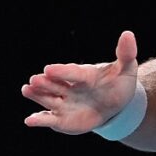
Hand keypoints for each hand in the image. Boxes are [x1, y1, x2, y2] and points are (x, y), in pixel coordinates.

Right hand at [22, 31, 138, 134]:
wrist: (116, 105)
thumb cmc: (118, 84)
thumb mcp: (126, 68)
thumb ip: (126, 53)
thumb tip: (128, 34)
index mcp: (84, 75)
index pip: (72, 73)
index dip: (62, 72)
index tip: (49, 69)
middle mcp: (69, 87)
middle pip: (55, 84)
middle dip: (45, 83)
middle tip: (34, 80)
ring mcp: (64, 103)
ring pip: (48, 99)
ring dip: (37, 96)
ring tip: (26, 90)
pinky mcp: (62, 119)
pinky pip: (49, 119)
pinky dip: (39, 120)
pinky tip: (30, 120)